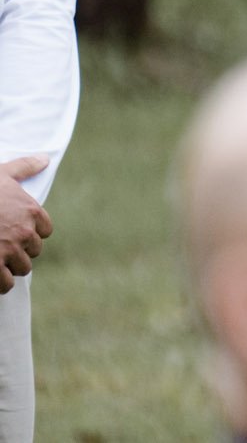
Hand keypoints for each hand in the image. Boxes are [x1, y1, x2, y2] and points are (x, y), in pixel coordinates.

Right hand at [0, 157, 51, 293]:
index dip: (30, 232)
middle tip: (0, 246)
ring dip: (9, 267)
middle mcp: (24, 233)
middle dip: (19, 250)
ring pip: (21, 268)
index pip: (44, 231)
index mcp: (31, 211)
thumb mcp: (1, 173)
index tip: (15, 231)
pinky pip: (5, 284)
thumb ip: (25, 167)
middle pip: (34, 251)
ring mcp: (8, 252)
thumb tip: (46, 158)